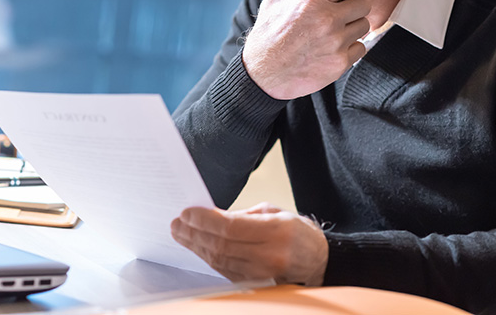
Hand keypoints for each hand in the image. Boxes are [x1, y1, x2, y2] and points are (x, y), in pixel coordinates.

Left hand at [170, 202, 328, 285]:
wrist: (319, 260)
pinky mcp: (256, 284)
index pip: (230, 227)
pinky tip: (197, 247)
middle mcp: (270, 255)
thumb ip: (242, 216)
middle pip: (221, 245)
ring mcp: (263, 273)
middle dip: (194, 234)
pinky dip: (208, 258)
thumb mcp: (273, 212)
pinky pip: (225, 270)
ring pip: (220, 260)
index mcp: (276, 231)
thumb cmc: (296, 231)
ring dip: (196, 247)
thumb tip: (210, 217)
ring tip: (181, 234)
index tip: (186, 213)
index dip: (204, 220)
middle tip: (176, 224)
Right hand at [242, 0, 390, 99]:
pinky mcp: (340, 63)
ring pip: (363, 26)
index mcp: (314, 0)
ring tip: (332, 32)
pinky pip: (360, 48)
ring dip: (353, 27)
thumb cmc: (269, 34)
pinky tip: (332, 48)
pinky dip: (351, 47)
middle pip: (363, 4)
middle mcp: (328, 19)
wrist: (264, 72)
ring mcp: (336, 42)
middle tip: (340, 12)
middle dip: (355, 6)